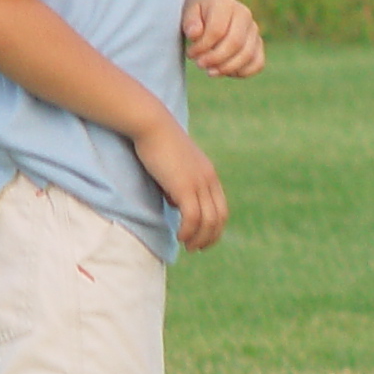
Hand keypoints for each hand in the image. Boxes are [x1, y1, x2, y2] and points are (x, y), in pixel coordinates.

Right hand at [132, 119, 227, 250]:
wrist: (152, 125)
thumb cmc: (157, 144)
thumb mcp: (173, 168)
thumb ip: (178, 185)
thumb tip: (174, 203)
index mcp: (209, 175)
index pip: (221, 209)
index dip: (214, 228)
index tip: (202, 239)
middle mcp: (209, 180)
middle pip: (219, 218)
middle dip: (210, 238)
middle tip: (195, 249)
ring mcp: (199, 183)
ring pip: (208, 221)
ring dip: (199, 238)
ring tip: (187, 246)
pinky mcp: (185, 186)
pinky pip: (193, 217)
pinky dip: (188, 231)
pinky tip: (179, 235)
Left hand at [183, 0, 263, 77]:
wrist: (208, 13)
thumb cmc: (197, 16)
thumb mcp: (188, 14)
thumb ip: (190, 22)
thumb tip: (194, 33)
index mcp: (225, 4)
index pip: (217, 30)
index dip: (203, 47)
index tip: (190, 53)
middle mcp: (244, 14)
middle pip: (235, 43)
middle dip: (216, 59)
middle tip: (200, 64)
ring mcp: (253, 30)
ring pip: (247, 55)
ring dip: (227, 68)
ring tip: (211, 71)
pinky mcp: (258, 44)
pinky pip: (258, 62)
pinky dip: (243, 72)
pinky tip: (226, 72)